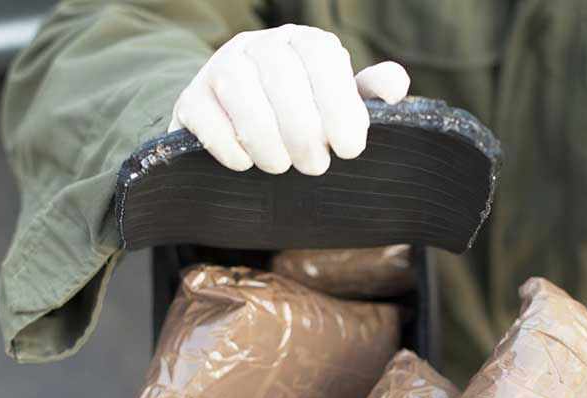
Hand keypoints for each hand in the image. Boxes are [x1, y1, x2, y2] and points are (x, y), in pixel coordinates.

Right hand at [168, 24, 409, 174]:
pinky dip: (231, 148)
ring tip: (281, 167)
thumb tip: (396, 85)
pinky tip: (246, 163)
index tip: (349, 148)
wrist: (236, 130)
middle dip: (303, 132)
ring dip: (268, 141)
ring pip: (242, 96)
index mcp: (301, 42)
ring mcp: (219, 68)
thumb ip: (368, 94)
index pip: (322, 57)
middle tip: (316, 167)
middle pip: (282, 78)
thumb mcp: (337, 104)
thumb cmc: (299, 117)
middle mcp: (258, 45)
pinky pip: (209, 120)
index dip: (339, 105)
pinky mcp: (191, 99)